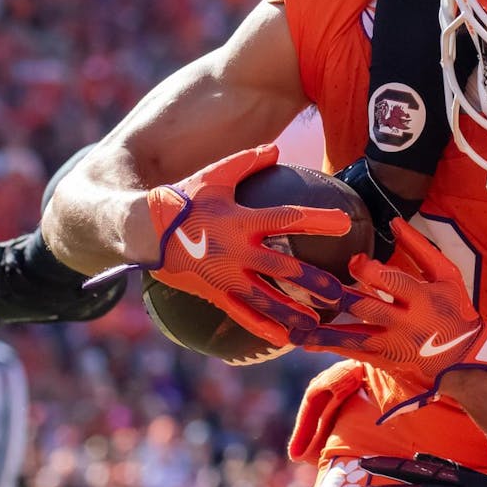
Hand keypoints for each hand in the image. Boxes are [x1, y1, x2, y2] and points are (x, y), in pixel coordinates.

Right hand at [87, 144, 351, 346]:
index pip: (288, 219)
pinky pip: (243, 316)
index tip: (346, 222)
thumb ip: (246, 162)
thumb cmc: (181, 199)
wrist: (140, 231)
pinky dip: (265, 328)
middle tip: (343, 292)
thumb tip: (276, 147)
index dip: (318, 220)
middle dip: (316, 282)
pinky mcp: (215, 294)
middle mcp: (237, 253)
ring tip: (321, 323)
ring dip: (296, 313)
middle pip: (285, 270)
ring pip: (268, 300)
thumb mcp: (214, 176)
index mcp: (241, 221)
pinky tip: (286, 339)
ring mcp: (226, 277)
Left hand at [299, 219, 486, 419]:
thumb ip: (420, 248)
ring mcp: (392, 344)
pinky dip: (326, 345)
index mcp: (423, 297)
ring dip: (322, 327)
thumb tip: (394, 221)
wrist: (463, 359)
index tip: (353, 259)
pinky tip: (302, 339)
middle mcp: (406, 323)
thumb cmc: (454, 310)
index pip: (394, 282)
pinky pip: (351, 352)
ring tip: (295, 319)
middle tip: (315, 283)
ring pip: (352, 335)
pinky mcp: (383, 359)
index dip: (370, 271)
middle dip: (340, 296)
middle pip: (367, 308)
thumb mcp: (447, 276)